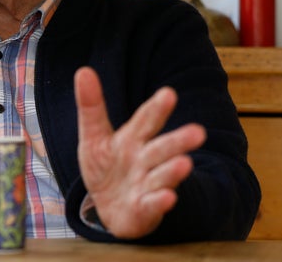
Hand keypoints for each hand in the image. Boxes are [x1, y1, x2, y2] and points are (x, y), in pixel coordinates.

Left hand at [74, 66, 206, 238]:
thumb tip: (83, 70)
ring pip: (162, 176)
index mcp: (133, 138)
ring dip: (173, 171)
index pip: (146, 120)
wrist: (108, 207)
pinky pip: (152, 205)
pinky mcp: (143, 210)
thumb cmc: (106, 166)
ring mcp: (146, 185)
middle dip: (178, 140)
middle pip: (162, 148)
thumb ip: (91, 106)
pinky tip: (168, 198)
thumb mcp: (93, 135)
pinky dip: (160, 201)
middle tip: (198, 132)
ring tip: (185, 163)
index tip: (168, 93)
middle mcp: (145, 160)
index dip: (156, 108)